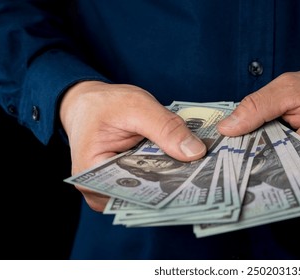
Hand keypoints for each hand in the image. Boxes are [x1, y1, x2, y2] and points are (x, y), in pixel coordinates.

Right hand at [59, 81, 205, 211]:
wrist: (90, 103)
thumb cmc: (104, 104)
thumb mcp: (136, 106)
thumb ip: (165, 128)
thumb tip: (196, 152)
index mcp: (90, 178)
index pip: (132, 193)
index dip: (165, 190)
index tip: (196, 183)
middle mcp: (102, 192)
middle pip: (145, 196)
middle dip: (176, 185)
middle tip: (209, 177)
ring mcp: (117, 190)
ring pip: (153, 191)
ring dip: (177, 179)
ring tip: (205, 171)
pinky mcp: (132, 182)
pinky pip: (155, 182)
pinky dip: (171, 172)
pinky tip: (193, 165)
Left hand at [217, 70, 299, 168]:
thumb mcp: (290, 87)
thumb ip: (257, 106)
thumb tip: (227, 128)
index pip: (271, 157)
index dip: (246, 152)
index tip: (225, 149)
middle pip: (276, 167)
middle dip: (254, 157)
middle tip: (229, 150)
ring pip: (283, 169)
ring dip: (266, 157)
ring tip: (245, 148)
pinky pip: (293, 167)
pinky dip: (278, 157)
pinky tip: (266, 148)